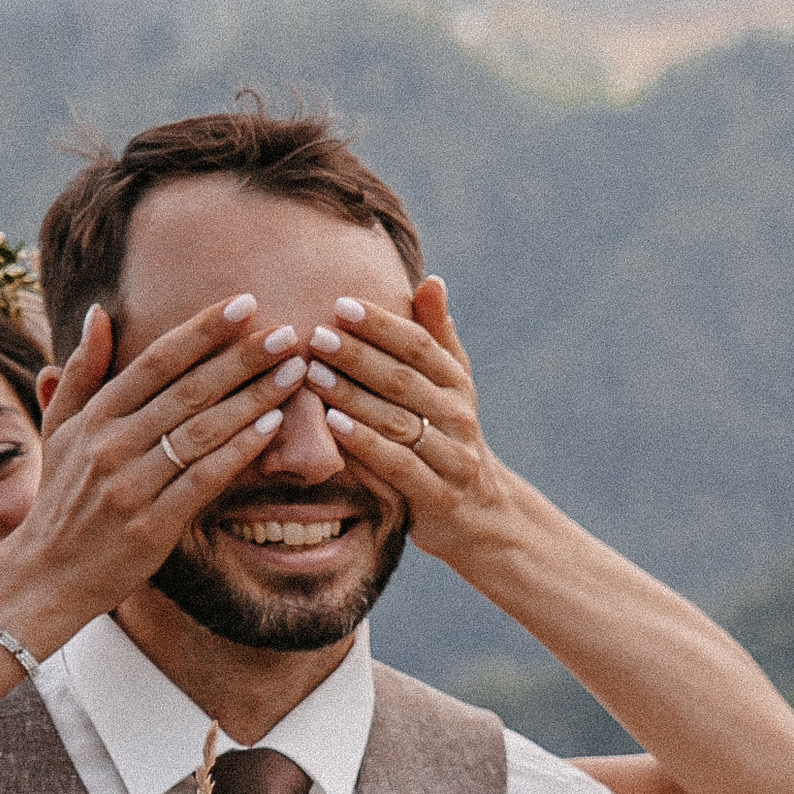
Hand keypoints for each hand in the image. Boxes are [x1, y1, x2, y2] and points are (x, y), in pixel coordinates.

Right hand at [0, 299, 306, 651]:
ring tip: (292, 373)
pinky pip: (203, 479)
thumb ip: (80, 370)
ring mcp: (131, 486)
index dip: (203, 330)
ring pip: (202, 431)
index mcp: (94, 417)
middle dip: (242, 358)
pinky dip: (239, 451)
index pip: (157, 361)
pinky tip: (272, 428)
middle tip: (288, 333)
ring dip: (253, 399)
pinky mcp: (152, 525)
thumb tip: (99, 312)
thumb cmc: (62, 497)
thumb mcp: (58, 429)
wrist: (47, 574)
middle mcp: (111, 446)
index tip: (245, 304)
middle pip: (188, 390)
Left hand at [296, 278, 513, 577]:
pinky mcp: (438, 496)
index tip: (341, 304)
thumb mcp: (450, 387)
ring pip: (398, 420)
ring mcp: (452, 457)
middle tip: (317, 336)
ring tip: (313, 375)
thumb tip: (431, 280)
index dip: (382, 324)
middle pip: (404, 380)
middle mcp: (459, 416)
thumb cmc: (447, 437)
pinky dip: (366, 444)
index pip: (420, 346)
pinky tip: (333, 426)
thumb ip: (437, 336)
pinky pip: (399, 466)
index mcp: (458, 383)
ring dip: (353, 396)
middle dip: (358, 356)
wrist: (480, 513)